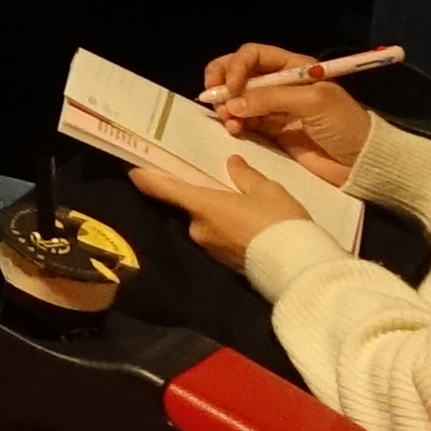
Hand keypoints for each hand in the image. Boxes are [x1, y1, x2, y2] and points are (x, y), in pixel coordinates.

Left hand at [124, 153, 301, 270]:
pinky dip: (227, 230)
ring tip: (244, 207)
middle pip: (189, 206)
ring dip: (217, 215)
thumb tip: (232, 163)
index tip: (132, 167)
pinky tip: (249, 226)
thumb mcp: (267, 190)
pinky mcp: (224, 263)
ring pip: (205, 223)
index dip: (145, 176)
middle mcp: (197, 227)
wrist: (298, 267)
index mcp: (202, 205)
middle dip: (202, 197)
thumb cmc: (279, 221)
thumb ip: (245, 175)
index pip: (161, 188)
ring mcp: (209, 248)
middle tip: (221, 186)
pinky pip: (218, 238)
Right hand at [195, 49, 373, 185]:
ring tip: (228, 119)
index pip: (253, 55)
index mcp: (295, 68)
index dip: (236, 66)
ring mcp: (276, 108)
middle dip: (223, 82)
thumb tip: (232, 104)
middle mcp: (281, 84)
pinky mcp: (273, 131)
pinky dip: (234, 123)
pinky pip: (245, 122)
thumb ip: (270, 98)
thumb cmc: (344, 124)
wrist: (362, 163)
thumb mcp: (312, 101)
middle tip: (212, 97)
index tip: (230, 86)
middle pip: (240, 73)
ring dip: (227, 106)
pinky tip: (234, 129)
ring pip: (239, 99)